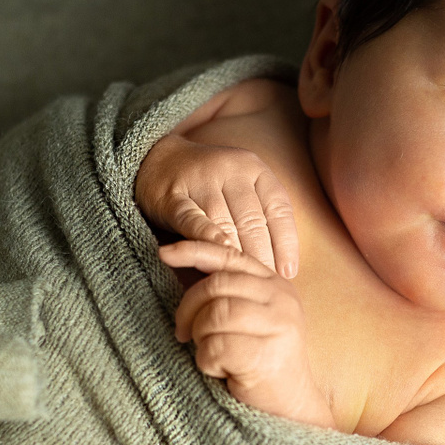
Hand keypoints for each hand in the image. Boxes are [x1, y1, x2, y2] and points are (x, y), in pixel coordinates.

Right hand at [135, 135, 299, 278]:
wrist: (156, 160)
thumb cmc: (208, 183)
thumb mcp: (240, 187)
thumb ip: (260, 215)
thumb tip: (282, 265)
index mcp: (253, 168)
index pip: (278, 208)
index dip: (286, 243)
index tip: (288, 272)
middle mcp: (230, 170)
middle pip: (252, 221)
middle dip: (261, 256)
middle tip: (265, 285)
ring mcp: (200, 181)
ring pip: (225, 224)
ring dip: (236, 256)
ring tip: (244, 281)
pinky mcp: (173, 196)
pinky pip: (193, 220)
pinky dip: (206, 237)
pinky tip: (217, 254)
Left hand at [161, 238, 333, 429]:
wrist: (291, 411)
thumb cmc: (260, 365)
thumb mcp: (249, 320)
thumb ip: (226, 293)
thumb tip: (177, 260)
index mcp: (275, 285)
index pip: (230, 256)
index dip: (194, 251)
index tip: (164, 253)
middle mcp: (282, 299)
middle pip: (216, 285)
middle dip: (189, 310)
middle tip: (183, 335)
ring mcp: (279, 326)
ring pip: (214, 315)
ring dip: (201, 339)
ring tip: (213, 356)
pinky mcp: (268, 355)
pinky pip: (216, 347)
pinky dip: (208, 362)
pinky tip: (223, 372)